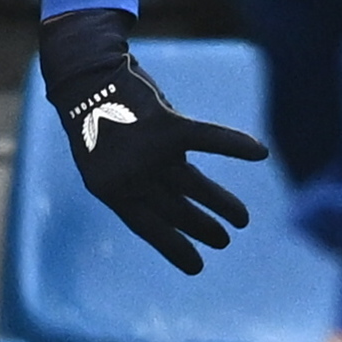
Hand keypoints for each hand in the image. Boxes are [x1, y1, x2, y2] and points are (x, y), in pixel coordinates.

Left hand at [38, 10, 264, 274]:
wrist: (82, 73)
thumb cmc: (93, 114)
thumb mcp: (109, 153)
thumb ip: (141, 175)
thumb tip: (184, 189)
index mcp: (109, 190)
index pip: (147, 229)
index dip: (174, 248)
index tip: (197, 267)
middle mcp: (129, 178)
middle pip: (175, 211)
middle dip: (203, 228)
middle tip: (225, 238)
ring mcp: (147, 153)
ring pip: (194, 185)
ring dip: (221, 204)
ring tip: (242, 220)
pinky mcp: (165, 125)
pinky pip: (208, 139)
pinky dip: (234, 144)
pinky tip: (259, 152)